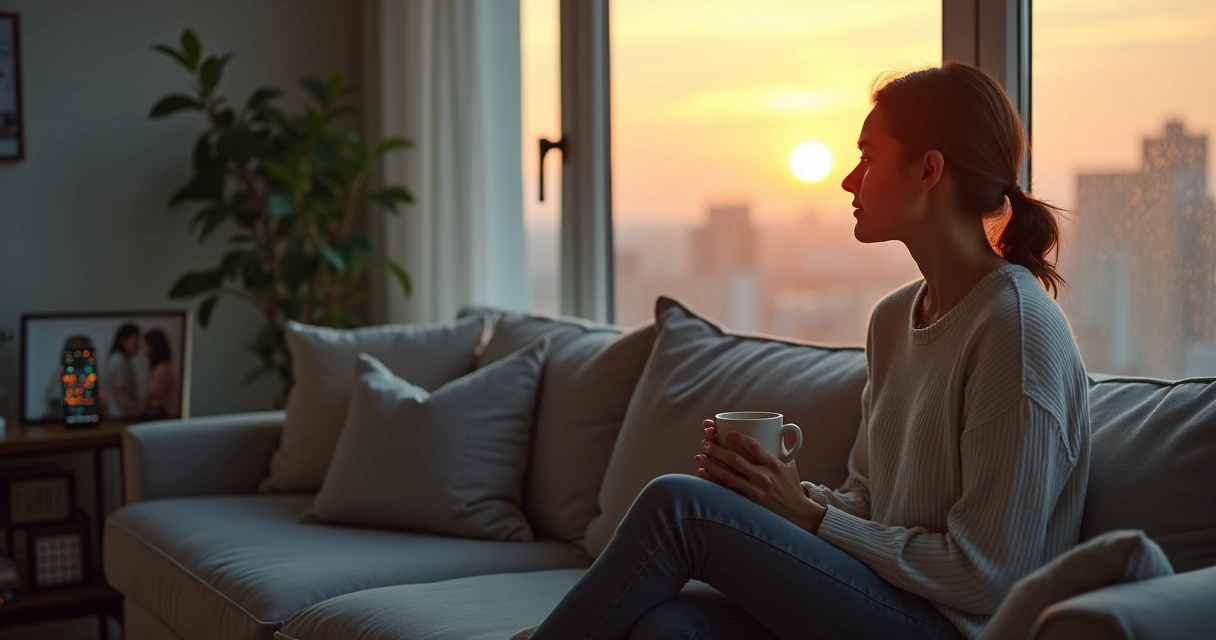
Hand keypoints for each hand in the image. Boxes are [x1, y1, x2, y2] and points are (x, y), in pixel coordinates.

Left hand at [695, 419, 825, 532]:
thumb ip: (784, 446)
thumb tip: (781, 426)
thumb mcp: (791, 464)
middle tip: (706, 442)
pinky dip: (713, 481)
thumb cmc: (791, 485)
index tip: (727, 432)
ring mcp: (756, 490)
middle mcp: (764, 477)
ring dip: (711, 465)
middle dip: (718, 450)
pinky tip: (702, 473)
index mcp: (774, 464)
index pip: (754, 446)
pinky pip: (727, 490)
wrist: (796, 512)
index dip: (739, 438)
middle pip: (736, 460)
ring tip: (700, 456)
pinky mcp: (749, 501)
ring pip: (728, 476)